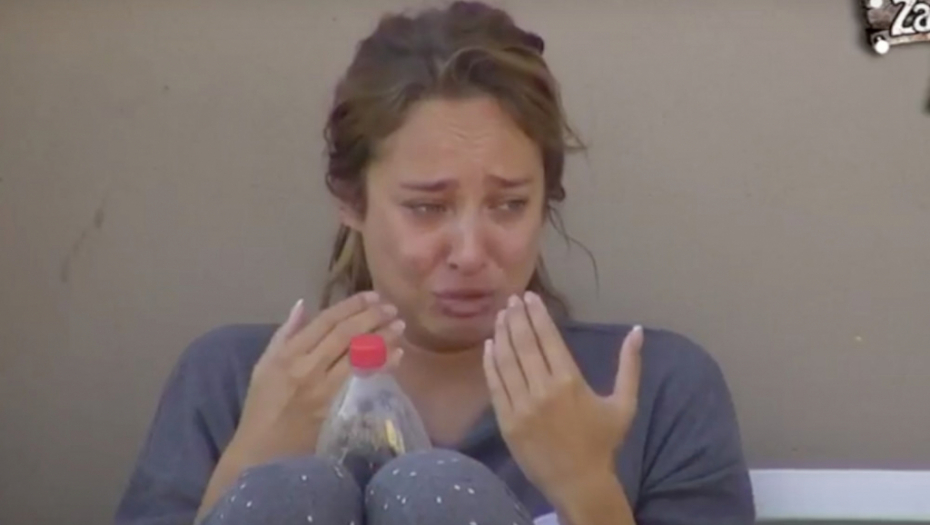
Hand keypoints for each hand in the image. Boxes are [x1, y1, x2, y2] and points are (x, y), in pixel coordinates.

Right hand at [197, 292, 402, 518]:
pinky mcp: (334, 405)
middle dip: (371, 317)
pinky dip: (382, 364)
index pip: (325, 321)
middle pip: (345, 334)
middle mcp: (306, 366)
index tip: (371, 295)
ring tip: (400, 324)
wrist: (263, 450)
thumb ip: (284, 334)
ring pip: (357, 354)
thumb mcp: (264, 365)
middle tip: (391, 307)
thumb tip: (302, 304)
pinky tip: (397, 354)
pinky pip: (362, 378)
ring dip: (382, 337)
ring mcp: (322, 386)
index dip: (350, 306)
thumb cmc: (262, 406)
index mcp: (287, 353)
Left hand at [482, 291, 642, 507]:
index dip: (537, 314)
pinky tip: (490, 346)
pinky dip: (490, 363)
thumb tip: (638, 330)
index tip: (529, 297)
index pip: (547, 338)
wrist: (578, 481)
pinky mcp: (506, 421)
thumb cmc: (602, 442)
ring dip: (502, 335)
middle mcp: (543, 389)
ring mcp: (521, 405)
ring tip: (500, 316)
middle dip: (516, 317)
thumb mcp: (624, 404)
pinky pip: (495, 385)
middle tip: (511, 300)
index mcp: (570, 381)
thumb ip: (629, 365)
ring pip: (506, 361)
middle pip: (524, 344)